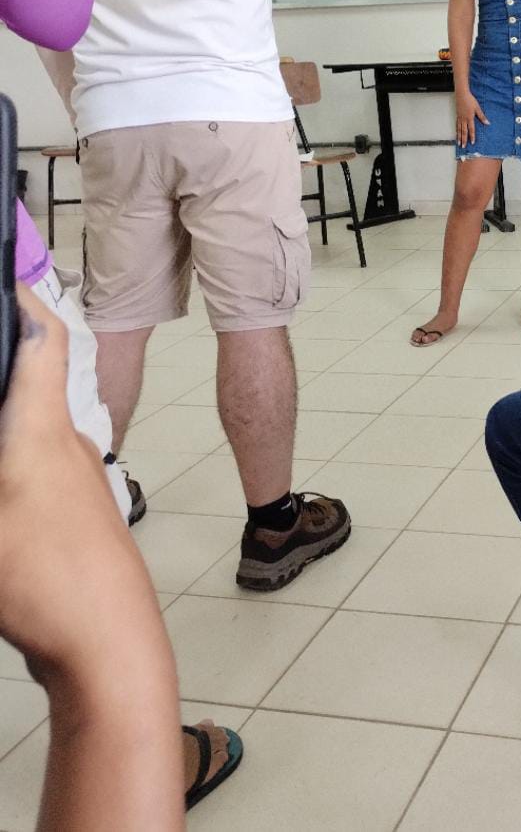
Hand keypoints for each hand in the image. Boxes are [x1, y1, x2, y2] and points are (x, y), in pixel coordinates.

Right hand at [0, 286, 166, 691]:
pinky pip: (33, 465)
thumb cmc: (51, 585)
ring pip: (28, 425)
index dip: (22, 299)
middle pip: (28, 381)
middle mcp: (63, 443)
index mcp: (41, 431)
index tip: (2, 274)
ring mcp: (71, 480)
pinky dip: (7, 456)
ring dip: (1, 414)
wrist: (112, 643)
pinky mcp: (71, 515)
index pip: (42, 341)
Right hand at [456, 92, 488, 146]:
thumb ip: (482, 116)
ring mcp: (459, 118)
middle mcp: (464, 119)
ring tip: (458, 143)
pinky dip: (456, 130)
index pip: (471, 129)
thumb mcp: (477, 108)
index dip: (472, 136)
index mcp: (469, 118)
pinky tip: (456, 134)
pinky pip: (456, 125)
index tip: (472, 142)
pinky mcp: (457, 115)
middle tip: (463, 146)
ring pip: (459, 129)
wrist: (462, 95)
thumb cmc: (470, 100)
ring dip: (459, 137)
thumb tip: (487, 123)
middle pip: (464, 131)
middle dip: (464, 139)